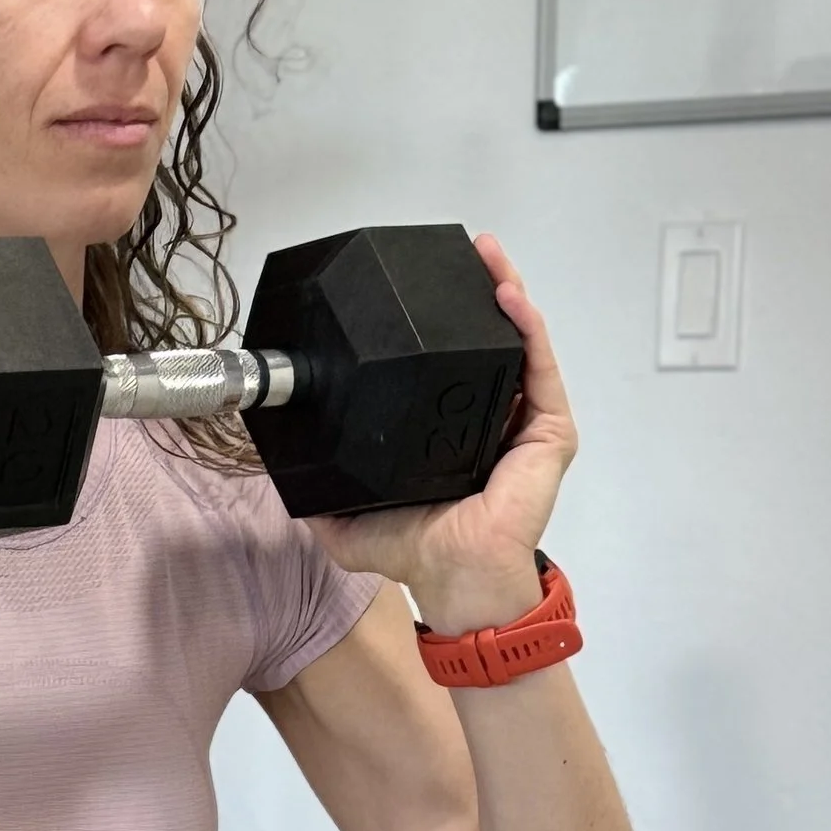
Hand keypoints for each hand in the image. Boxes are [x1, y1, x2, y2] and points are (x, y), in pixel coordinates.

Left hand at [308, 233, 579, 633]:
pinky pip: (540, 368)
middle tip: (464, 251)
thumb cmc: (416, 553)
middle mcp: (488, 418)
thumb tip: (282, 464)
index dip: (440, 324)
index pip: (449, 364)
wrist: (455, 579)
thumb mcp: (347, 520)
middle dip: (480, 290)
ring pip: (520, 342)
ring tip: (489, 255)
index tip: (419, 287)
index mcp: (449, 431)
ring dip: (508, 293)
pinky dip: (528, 329)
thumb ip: (321, 492)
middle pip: (489, 340)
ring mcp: (523, 422)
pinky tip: (509, 297)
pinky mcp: (548, 432)